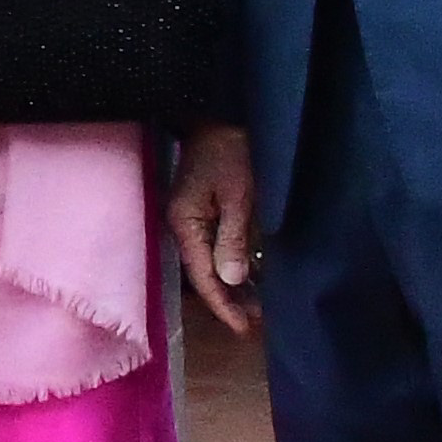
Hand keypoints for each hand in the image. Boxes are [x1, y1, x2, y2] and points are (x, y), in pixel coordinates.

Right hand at [164, 127, 260, 328]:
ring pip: (209, 263)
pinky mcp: (202, 212)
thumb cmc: (229, 149)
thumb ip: (233, 237)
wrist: (218, 113)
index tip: (245, 327)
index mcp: (185, 223)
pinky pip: (215, 247)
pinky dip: (232, 264)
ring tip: (258, 305)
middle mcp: (182, 227)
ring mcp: (190, 220)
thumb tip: (231, 279)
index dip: (223, 304)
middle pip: (203, 274)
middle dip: (229, 299)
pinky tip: (250, 276)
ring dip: (232, 284)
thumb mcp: (237, 194)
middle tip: (258, 321)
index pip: (203, 276)